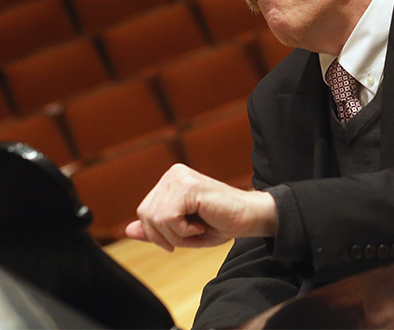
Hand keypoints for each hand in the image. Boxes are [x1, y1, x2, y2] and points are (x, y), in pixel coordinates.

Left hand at [125, 164, 277, 251]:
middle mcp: (173, 174)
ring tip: (198, 228)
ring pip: (157, 219)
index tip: (182, 236)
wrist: (248, 217)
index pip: (144, 212)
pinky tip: (201, 224)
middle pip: (146, 215)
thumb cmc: (219, 222)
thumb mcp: (181, 230)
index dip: (158, 233)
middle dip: (167, 235)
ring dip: (178, 235)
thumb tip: (128, 230)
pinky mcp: (189, 186)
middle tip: (192, 233)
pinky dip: (185, 231)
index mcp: (170, 180)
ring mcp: (180, 177)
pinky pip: (169, 218)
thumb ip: (156, 229)